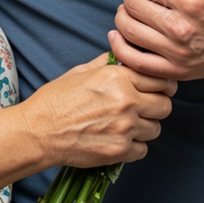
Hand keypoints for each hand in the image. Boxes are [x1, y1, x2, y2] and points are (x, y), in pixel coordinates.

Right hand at [20, 55, 175, 166]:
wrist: (38, 131)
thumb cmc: (56, 100)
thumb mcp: (81, 72)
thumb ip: (109, 62)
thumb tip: (123, 51)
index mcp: (118, 77)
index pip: (160, 78)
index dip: (161, 83)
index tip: (156, 88)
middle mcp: (126, 100)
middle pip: (165, 105)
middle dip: (156, 106)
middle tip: (143, 108)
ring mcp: (124, 127)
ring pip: (156, 128)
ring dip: (145, 127)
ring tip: (127, 125)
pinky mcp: (119, 151)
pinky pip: (143, 149)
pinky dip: (134, 147)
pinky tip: (119, 140)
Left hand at [110, 0, 203, 80]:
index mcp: (192, 2)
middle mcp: (181, 29)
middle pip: (133, 7)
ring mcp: (177, 53)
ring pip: (129, 32)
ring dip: (123, 17)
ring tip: (130, 11)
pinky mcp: (177, 71)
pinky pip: (136, 62)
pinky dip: (120, 48)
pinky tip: (118, 36)